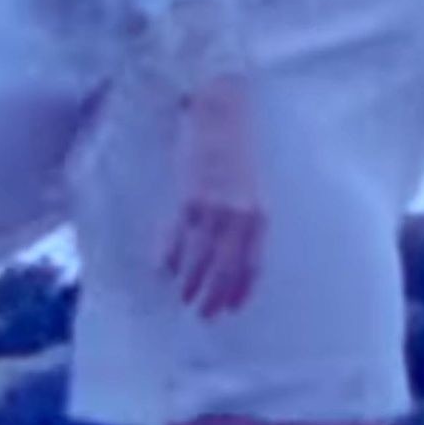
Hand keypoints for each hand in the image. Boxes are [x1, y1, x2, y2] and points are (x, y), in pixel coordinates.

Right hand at [162, 73, 266, 319]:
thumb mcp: (250, 184)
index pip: (252, 266)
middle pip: (226, 270)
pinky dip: (169, 258)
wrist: (220, 110)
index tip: (230, 310)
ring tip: (182, 297)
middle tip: (203, 314)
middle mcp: (240, 217)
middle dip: (214, 296)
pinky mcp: (190, 199)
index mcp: (260, 214)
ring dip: (190, 284)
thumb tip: (233, 248)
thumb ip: (246, 216)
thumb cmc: (235, 145)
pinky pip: (177, 239)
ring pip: (201, 261)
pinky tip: (163, 271)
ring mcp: (214, 210)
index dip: (240, 291)